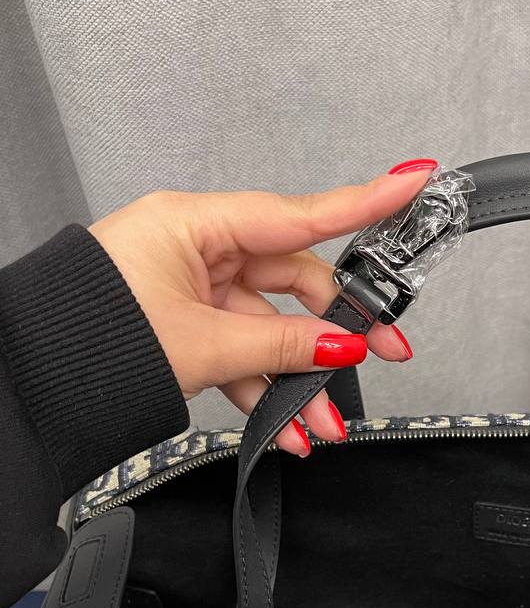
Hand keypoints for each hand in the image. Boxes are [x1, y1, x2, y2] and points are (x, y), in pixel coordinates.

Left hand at [88, 160, 437, 453]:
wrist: (34, 382)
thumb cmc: (91, 339)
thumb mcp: (203, 345)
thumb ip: (282, 346)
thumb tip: (342, 344)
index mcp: (194, 226)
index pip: (298, 213)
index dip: (362, 201)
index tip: (413, 181)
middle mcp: (197, 249)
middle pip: (293, 280)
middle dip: (335, 330)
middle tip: (383, 353)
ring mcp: (191, 288)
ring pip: (270, 327)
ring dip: (300, 377)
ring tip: (321, 421)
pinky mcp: (185, 323)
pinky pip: (242, 350)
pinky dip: (265, 388)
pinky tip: (286, 426)